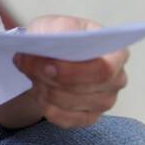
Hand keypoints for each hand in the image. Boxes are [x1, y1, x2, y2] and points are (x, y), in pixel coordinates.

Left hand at [11, 14, 128, 129]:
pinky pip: (65, 119)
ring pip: (71, 104)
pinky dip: (46, 106)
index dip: (74, 71)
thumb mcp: (54, 24)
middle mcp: (116, 79)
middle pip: (85, 88)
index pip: (104, 68)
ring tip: (32, 75)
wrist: (52, 55)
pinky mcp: (89, 117)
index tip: (47, 66)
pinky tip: (39, 90)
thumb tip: (42, 53)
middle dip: (52, 79)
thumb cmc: (60, 37)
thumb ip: (52, 34)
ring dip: (46, 90)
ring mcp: (105, 101)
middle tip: (28, 66)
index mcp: (116, 52)